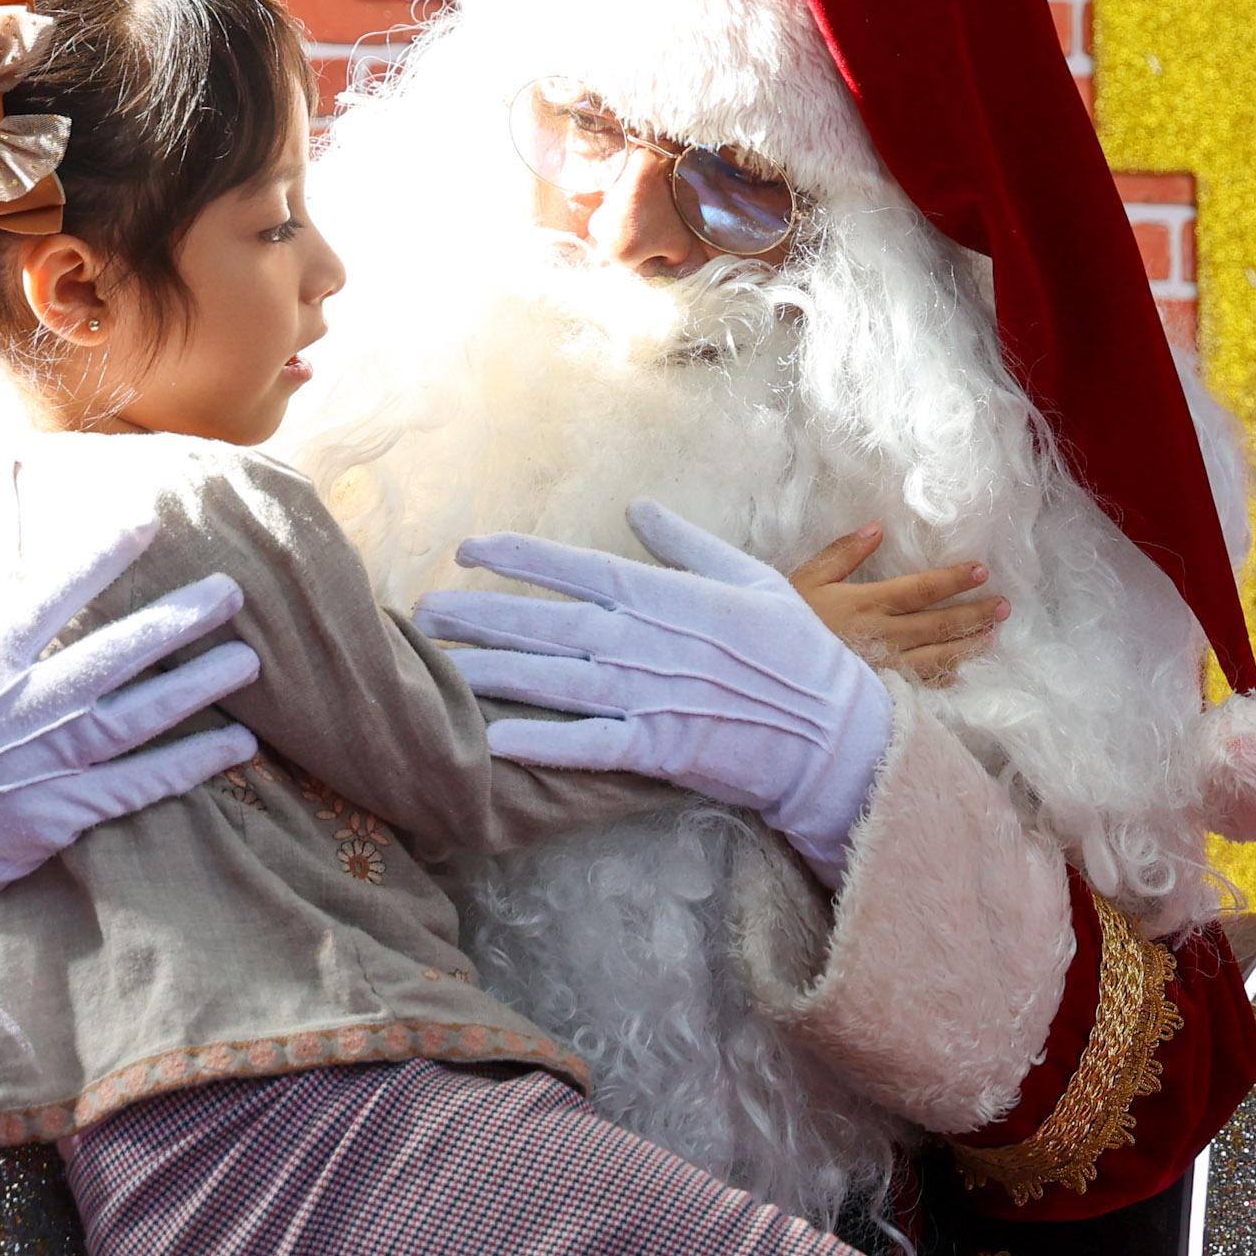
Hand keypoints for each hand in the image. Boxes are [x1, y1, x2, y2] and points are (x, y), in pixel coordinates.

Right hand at [0, 513, 262, 969]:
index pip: (48, 599)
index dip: (99, 560)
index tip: (148, 524)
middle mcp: (25, 708)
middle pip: (112, 656)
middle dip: (176, 621)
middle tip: (233, 590)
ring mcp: (50, 763)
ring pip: (138, 717)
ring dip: (198, 687)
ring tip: (249, 659)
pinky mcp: (67, 812)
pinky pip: (142, 784)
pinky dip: (191, 765)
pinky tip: (239, 744)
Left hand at [414, 499, 892, 884]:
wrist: (833, 733)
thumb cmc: (796, 652)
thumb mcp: (750, 577)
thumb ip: (687, 545)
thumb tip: (638, 507)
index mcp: (669, 596)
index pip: (579, 568)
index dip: (519, 557)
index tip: (466, 550)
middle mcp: (649, 642)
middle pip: (550, 624)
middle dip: (483, 614)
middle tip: (422, 611)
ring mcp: (651, 697)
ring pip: (554, 679)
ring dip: (493, 670)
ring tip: (438, 663)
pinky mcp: (658, 748)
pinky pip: (589, 744)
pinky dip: (542, 741)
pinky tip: (494, 738)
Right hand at [789, 524, 1008, 683]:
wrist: (770, 678)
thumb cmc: (783, 625)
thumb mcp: (804, 580)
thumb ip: (842, 554)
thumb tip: (876, 528)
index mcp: (869, 604)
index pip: (923, 589)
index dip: (954, 580)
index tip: (982, 571)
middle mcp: (886, 637)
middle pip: (941, 624)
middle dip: (975, 613)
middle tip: (1004, 605)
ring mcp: (887, 670)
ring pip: (940, 656)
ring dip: (970, 645)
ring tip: (993, 634)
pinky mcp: (881, 695)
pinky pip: (922, 687)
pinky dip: (944, 679)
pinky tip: (960, 674)